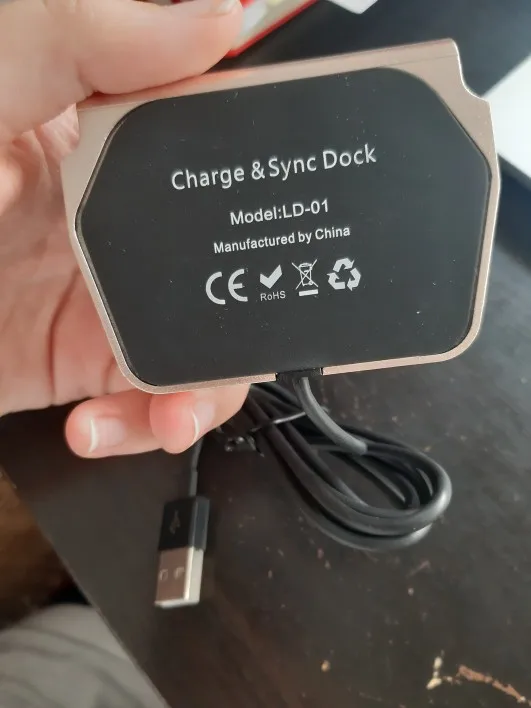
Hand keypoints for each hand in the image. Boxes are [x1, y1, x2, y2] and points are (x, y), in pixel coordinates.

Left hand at [0, 0, 246, 456]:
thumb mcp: (2, 66)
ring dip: (207, 392)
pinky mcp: (81, 364)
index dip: (278, 180)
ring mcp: (109, 300)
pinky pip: (146, 402)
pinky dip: (144, 425)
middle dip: (267, 311)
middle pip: (237, 265)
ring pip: (206, 348)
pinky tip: (103, 425)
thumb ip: (103, 36)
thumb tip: (220, 16)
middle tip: (270, 332)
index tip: (312, 204)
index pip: (231, 157)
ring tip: (173, 413)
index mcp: (121, 141)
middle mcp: (127, 224)